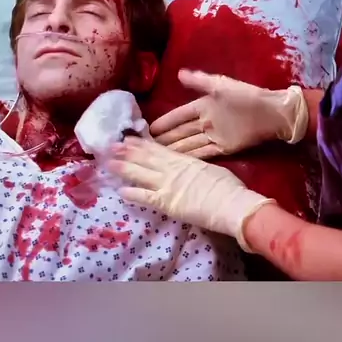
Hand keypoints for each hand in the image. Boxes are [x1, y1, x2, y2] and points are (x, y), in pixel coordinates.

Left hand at [107, 137, 273, 249]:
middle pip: (146, 158)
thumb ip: (197, 167)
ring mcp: (167, 185)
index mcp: (185, 160)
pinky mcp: (166, 202)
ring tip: (109, 162)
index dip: (143, 144)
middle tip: (111, 145)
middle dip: (128, 151)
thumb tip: (192, 169)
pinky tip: (120, 190)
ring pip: (141, 173)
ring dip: (124, 167)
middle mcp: (173, 169)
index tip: (130, 138)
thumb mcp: (212, 169)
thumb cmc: (229, 187)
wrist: (232, 204)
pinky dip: (132, 193)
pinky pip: (145, 197)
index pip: (159, 150)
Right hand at [150, 70, 308, 158]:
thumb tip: (179, 73)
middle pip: (181, 132)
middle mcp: (206, 122)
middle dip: (164, 139)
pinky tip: (178, 164)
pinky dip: (191, 158)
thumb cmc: (247, 96)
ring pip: (189, 144)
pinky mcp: (224, 148)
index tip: (148, 128)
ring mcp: (214, 136)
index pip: (179, 115)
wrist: (272, 113)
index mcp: (204, 105)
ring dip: (174, 151)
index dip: (165, 121)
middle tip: (145, 148)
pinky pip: (203, 153)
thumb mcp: (222, 86)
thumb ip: (200, 82)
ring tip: (156, 158)